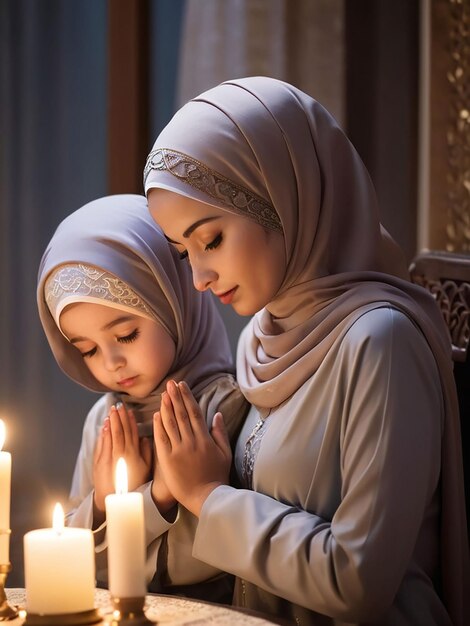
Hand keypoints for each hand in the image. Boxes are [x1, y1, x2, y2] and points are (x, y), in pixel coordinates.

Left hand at [93, 403, 152, 512]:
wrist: (116, 500)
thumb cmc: (134, 485)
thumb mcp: (145, 469)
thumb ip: (146, 452)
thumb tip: (145, 438)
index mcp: (133, 454)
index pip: (131, 433)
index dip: (130, 420)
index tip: (129, 410)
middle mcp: (121, 454)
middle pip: (120, 431)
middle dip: (119, 417)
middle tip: (118, 405)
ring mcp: (109, 457)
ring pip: (110, 436)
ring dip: (111, 422)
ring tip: (111, 411)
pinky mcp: (100, 462)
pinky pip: (102, 444)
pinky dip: (103, 434)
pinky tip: (105, 426)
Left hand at [153, 380, 231, 516]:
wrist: (207, 497)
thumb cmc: (217, 476)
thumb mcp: (225, 453)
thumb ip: (220, 432)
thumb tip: (217, 414)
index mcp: (205, 438)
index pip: (194, 412)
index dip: (187, 397)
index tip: (182, 385)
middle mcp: (191, 441)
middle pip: (181, 414)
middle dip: (175, 397)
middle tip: (170, 383)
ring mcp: (179, 450)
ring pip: (171, 424)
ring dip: (166, 407)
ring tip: (163, 394)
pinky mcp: (168, 460)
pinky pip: (162, 440)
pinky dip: (158, 427)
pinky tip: (156, 415)